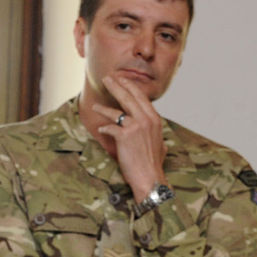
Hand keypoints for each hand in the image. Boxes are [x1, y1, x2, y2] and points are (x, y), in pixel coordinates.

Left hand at [93, 75, 167, 198]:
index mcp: (154, 120)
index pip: (141, 98)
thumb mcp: (161, 145)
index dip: (130, 87)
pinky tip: (101, 129)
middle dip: (116, 86)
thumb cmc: (154, 164)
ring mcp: (135, 127)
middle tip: (107, 79)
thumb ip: (157, 136)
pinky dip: (104, 128)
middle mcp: (146, 120)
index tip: (123, 80)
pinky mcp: (124, 136)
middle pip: (128, 98)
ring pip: (116, 112)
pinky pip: (110, 127)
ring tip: (95, 106)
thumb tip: (159, 137)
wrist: (149, 177)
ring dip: (103, 108)